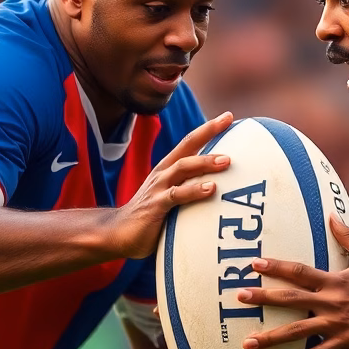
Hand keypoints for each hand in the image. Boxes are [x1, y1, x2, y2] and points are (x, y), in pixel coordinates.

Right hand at [106, 112, 234, 258]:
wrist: (119, 232)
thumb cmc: (152, 216)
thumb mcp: (174, 196)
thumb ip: (192, 188)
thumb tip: (225, 188)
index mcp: (169, 168)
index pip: (190, 142)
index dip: (208, 128)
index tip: (228, 115)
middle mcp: (164, 173)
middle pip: (187, 146)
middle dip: (208, 132)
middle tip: (230, 123)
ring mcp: (159, 188)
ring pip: (183, 168)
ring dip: (205, 162)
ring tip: (226, 161)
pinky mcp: (156, 206)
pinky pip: (176, 195)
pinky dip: (194, 191)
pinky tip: (210, 189)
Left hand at [238, 215, 348, 348]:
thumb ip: (348, 235)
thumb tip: (331, 214)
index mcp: (335, 281)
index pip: (299, 272)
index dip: (275, 267)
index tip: (253, 265)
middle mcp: (333, 305)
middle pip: (291, 304)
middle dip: (263, 302)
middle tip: (238, 302)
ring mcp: (342, 328)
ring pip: (304, 341)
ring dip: (277, 347)